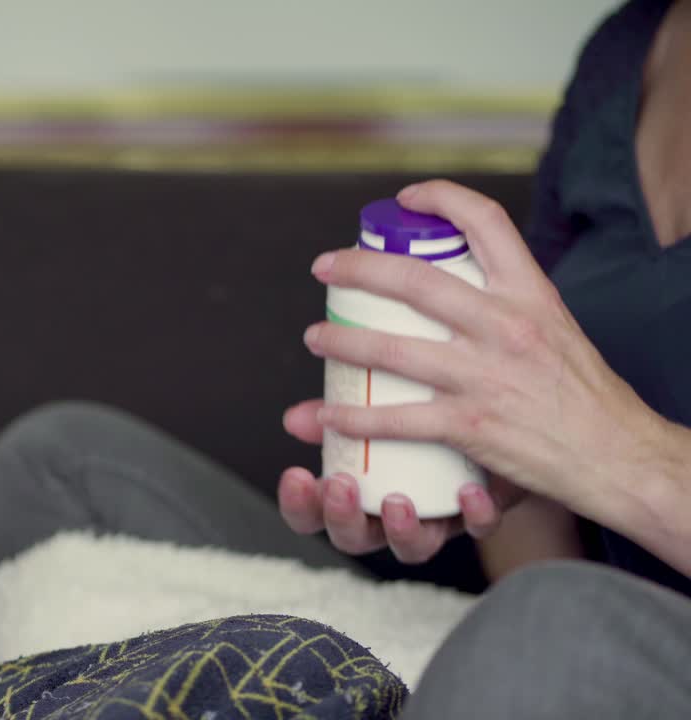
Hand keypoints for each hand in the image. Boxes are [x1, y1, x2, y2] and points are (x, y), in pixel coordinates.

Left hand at [280, 179, 657, 561]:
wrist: (617, 456)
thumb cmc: (583, 395)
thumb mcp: (556, 328)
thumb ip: (508, 307)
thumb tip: (450, 295)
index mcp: (531, 293)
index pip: (486, 222)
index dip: (440, 198)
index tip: (404, 199)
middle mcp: (506, 326)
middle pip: (414, 279)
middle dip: (357, 268)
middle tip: (325, 267)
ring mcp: (485, 376)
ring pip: (391, 348)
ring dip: (342, 340)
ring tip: (316, 336)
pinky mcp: (471, 425)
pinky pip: (397, 418)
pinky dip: (355, 418)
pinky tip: (330, 416)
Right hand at [280, 399, 518, 562]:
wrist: (494, 421)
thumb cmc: (422, 421)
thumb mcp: (375, 413)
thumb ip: (338, 414)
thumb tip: (296, 417)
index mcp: (357, 494)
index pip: (314, 514)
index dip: (300, 504)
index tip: (296, 475)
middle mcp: (391, 517)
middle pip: (355, 539)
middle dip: (342, 518)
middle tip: (340, 487)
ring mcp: (436, 521)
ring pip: (413, 547)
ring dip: (401, 531)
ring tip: (396, 503)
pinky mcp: (480, 513)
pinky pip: (478, 527)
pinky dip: (473, 514)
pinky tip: (468, 492)